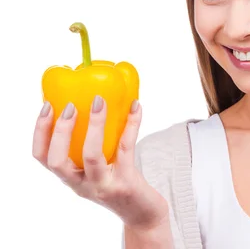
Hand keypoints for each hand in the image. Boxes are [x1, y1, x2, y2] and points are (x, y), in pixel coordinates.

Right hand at [32, 97, 168, 230]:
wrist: (142, 213)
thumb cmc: (119, 184)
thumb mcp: (97, 170)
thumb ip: (91, 148)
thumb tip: (94, 103)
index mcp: (71, 178)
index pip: (42, 158)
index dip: (40, 132)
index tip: (47, 107)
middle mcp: (82, 185)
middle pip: (57, 161)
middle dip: (60, 131)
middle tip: (69, 106)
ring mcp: (103, 185)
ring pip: (91, 155)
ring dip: (94, 125)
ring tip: (98, 102)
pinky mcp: (126, 182)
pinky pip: (126, 148)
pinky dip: (131, 124)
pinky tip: (135, 107)